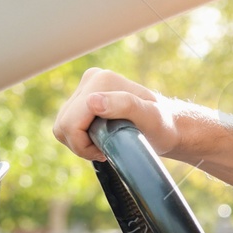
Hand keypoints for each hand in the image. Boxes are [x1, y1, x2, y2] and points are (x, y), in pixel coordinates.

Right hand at [50, 67, 232, 163]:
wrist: (169, 125)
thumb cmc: (163, 126)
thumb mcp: (150, 118)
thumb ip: (124, 105)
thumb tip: (92, 101)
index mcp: (101, 81)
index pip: (71, 121)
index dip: (83, 145)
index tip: (105, 152)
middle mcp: (91, 79)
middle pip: (63, 123)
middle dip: (80, 144)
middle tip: (104, 150)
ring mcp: (86, 87)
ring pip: (62, 125)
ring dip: (79, 142)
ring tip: (103, 145)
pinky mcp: (84, 97)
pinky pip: (66, 123)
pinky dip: (78, 137)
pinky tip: (98, 139)